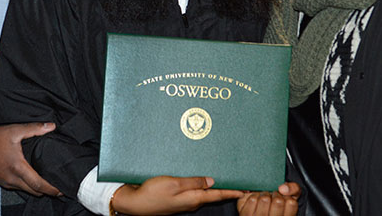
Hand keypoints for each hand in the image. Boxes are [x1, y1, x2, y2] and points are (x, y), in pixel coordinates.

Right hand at [0, 123, 60, 196]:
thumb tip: (51, 126)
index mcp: (18, 167)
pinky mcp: (0, 182)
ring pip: (26, 190)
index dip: (52, 189)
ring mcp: (6, 183)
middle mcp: (12, 179)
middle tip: (59, 187)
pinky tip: (31, 178)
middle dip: (48, 191)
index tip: (62, 189)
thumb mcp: (14, 131)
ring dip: (37, 189)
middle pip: (34, 191)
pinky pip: (17, 187)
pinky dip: (27, 186)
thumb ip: (34, 129)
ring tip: (47, 182)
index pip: (38, 184)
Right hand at [112, 176, 242, 214]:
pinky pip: (193, 190)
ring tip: (225, 177)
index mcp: (193, 198)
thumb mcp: (174, 184)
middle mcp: (191, 201)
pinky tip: (202, 178)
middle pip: (214, 194)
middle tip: (240, 181)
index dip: (233, 191)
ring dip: (215, 185)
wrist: (134, 203)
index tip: (247, 188)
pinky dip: (201, 184)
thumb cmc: (152, 194)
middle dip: (227, 188)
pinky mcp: (177, 197)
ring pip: (204, 192)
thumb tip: (212, 180)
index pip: (218, 195)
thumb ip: (193, 182)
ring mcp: (184, 200)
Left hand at [237, 182, 300, 215]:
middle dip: (275, 194)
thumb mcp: (289, 197)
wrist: (255, 212)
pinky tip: (256, 201)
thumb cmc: (274, 204)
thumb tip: (283, 188)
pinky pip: (252, 199)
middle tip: (272, 197)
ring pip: (265, 198)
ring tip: (263, 199)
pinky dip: (254, 195)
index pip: (291, 203)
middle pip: (278, 200)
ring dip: (264, 194)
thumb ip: (294, 189)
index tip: (282, 197)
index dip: (287, 196)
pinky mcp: (246, 215)